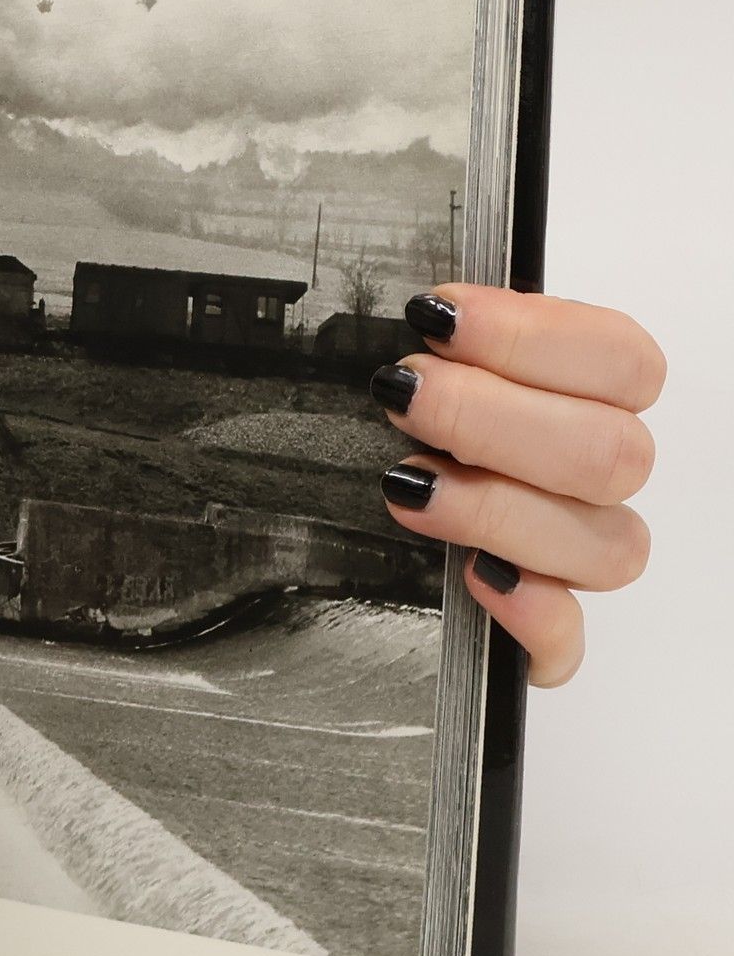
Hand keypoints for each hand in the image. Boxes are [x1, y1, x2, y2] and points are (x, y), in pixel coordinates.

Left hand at [373, 287, 663, 687]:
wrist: (333, 540)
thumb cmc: (387, 433)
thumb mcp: (407, 375)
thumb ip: (442, 345)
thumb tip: (424, 312)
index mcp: (581, 401)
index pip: (622, 359)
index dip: (532, 332)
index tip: (435, 317)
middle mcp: (589, 482)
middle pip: (613, 452)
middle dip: (496, 416)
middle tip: (406, 393)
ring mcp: (567, 562)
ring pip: (606, 547)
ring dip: (502, 507)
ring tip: (409, 481)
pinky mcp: (530, 635)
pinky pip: (564, 643)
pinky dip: (531, 614)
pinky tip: (478, 579)